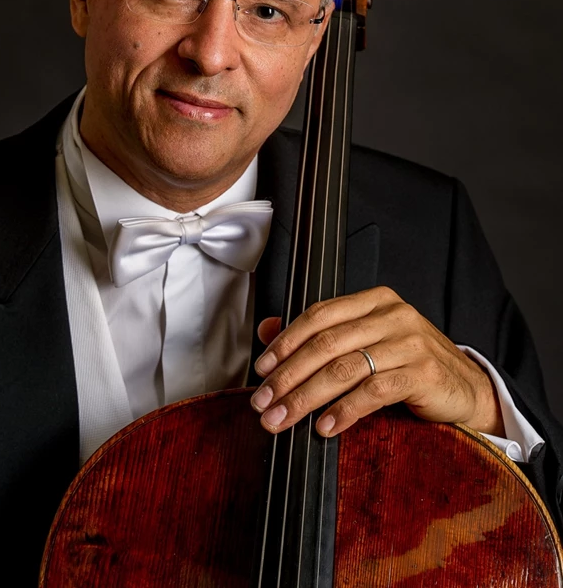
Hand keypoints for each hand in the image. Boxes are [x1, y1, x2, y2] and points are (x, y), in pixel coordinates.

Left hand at [250, 286, 503, 437]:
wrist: (467, 391)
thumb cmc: (411, 366)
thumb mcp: (366, 344)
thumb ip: (320, 336)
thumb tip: (266, 330)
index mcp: (375, 301)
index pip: (320, 315)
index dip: (286, 341)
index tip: (261, 369)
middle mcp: (392, 315)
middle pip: (327, 343)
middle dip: (288, 376)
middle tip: (264, 402)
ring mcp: (410, 342)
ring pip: (345, 368)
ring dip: (306, 397)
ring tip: (283, 419)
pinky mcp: (423, 372)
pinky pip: (373, 392)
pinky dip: (344, 411)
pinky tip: (325, 427)